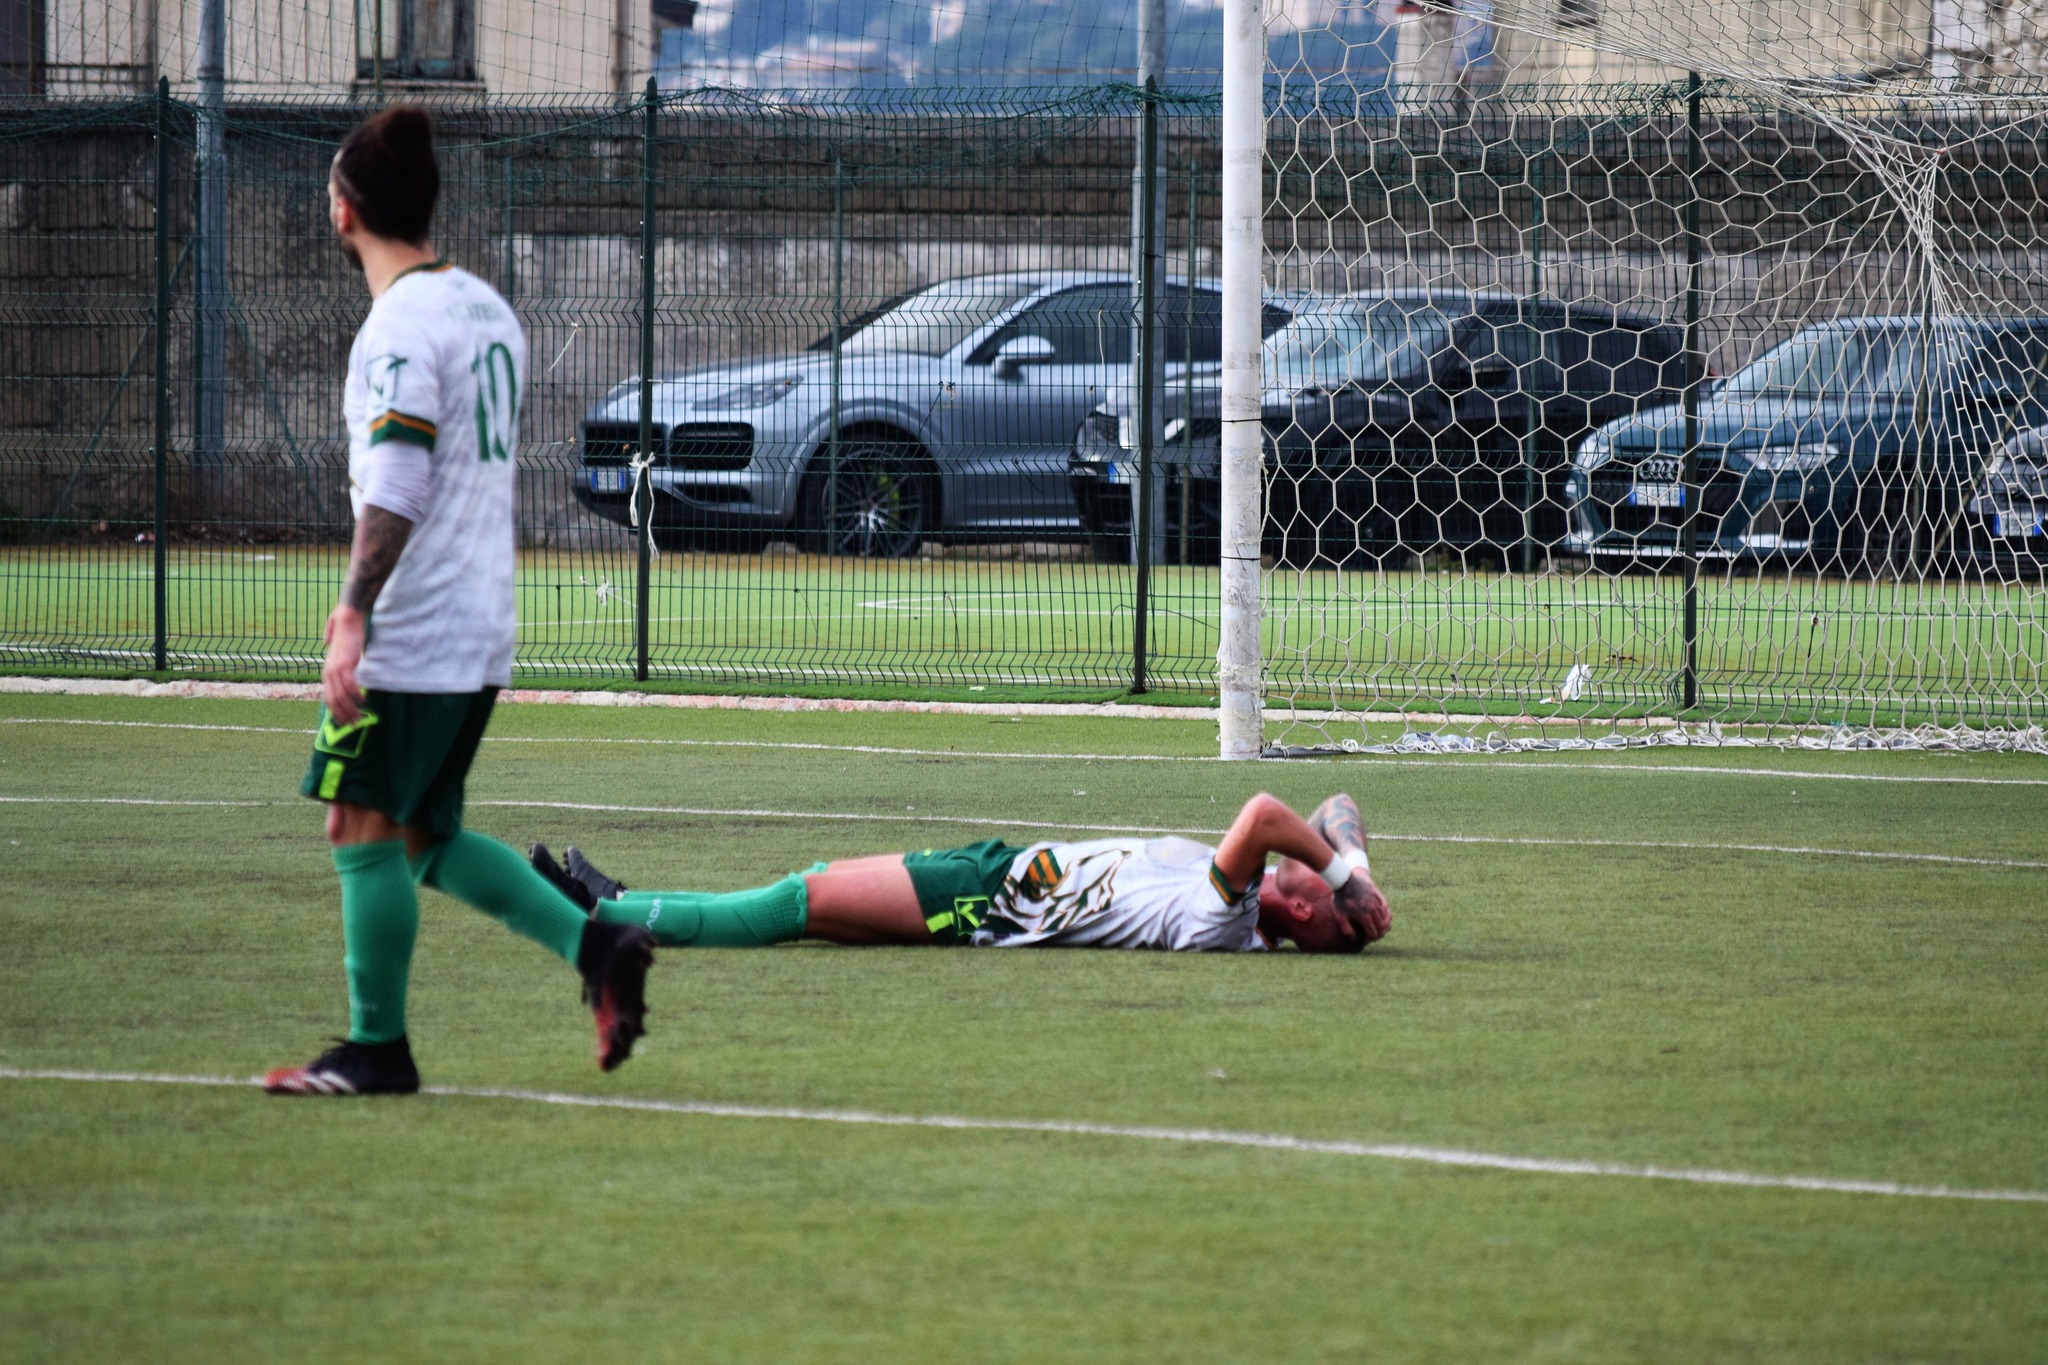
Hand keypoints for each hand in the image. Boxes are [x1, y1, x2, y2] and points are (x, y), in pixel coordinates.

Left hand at [321, 604, 366, 724]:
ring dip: (351, 709)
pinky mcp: (345, 664)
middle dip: (344, 715)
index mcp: (327, 671)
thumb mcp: (334, 641)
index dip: (336, 712)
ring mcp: (335, 668)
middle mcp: (328, 672)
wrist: (347, 616)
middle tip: (354, 724)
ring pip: (341, 696)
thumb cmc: (343, 627)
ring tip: (360, 717)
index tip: (345, 722)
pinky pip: (350, 685)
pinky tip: (364, 700)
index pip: (328, 698)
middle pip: (334, 700)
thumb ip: (329, 642)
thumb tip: (326, 641)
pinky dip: (356, 695)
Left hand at [1335, 874, 1390, 942]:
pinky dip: (1386, 916)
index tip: (1364, 939)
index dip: (1370, 939)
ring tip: (1376, 928)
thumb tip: (1354, 940)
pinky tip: (1380, 918)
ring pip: (1386, 919)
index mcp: (1364, 916)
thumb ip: (1346, 929)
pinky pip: (1387, 909)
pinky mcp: (1379, 896)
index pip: (1373, 933)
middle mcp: (1374, 910)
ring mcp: (1377, 902)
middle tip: (1371, 936)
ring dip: (1383, 926)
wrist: (1345, 879)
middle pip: (1382, 928)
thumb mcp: (1339, 915)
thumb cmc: (1340, 898)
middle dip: (1378, 934)